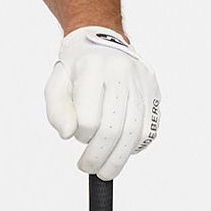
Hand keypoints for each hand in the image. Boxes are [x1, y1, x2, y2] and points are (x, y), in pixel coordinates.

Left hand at [45, 26, 160, 180]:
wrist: (103, 40)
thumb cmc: (76, 68)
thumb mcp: (57, 84)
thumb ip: (57, 109)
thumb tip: (67, 134)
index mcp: (92, 67)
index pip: (89, 118)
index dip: (81, 135)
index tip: (76, 136)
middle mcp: (120, 72)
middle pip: (114, 128)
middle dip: (100, 156)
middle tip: (89, 167)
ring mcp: (141, 82)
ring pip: (134, 131)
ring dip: (119, 158)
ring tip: (106, 170)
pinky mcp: (154, 92)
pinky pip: (148, 128)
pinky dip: (135, 146)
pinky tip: (121, 151)